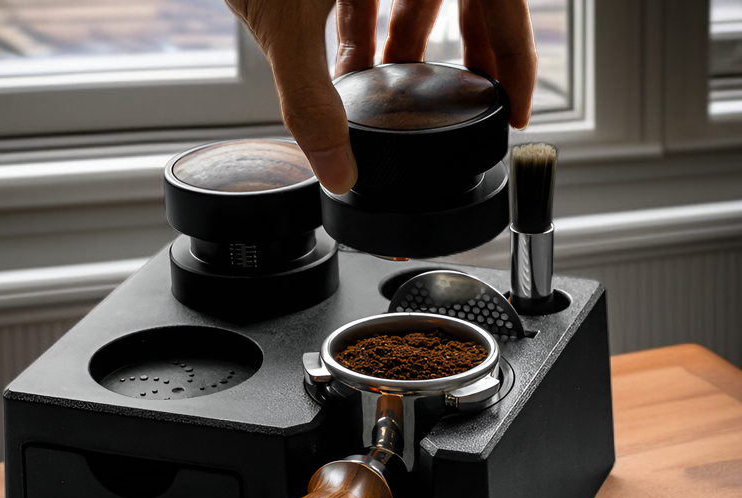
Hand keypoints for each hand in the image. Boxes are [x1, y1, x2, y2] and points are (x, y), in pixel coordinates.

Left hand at [224, 0, 536, 192]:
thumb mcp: (289, 18)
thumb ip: (311, 101)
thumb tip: (337, 173)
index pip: (503, 3)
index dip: (516, 61)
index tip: (513, 109)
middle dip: (461, 56)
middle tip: (457, 106)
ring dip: (406, 41)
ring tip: (391, 91)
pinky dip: (368, 16)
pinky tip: (349, 57)